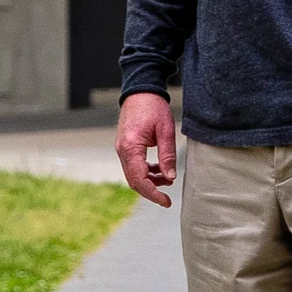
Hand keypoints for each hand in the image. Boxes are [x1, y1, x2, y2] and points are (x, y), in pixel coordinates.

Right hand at [115, 91, 177, 206]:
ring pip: (133, 174)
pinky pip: (133, 165)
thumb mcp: (165, 130)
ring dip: (149, 181)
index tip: (166, 202)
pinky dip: (145, 172)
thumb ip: (167, 155)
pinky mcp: (125, 146)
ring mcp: (121, 148)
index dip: (153, 194)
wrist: (140, 89)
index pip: (139, 179)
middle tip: (167, 198)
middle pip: (133, 180)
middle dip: (150, 191)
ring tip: (167, 179)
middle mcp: (122, 150)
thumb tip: (170, 177)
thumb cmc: (153, 106)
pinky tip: (158, 170)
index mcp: (131, 147)